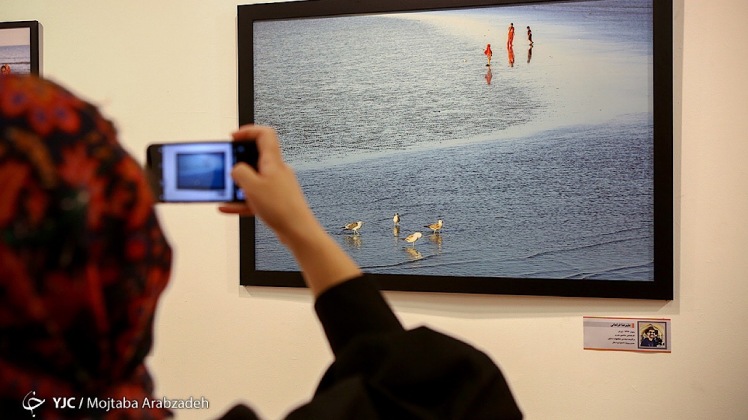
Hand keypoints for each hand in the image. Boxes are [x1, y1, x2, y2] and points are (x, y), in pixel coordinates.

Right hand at [218, 125, 315, 243]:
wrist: (298, 232)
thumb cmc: (281, 208)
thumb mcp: (252, 187)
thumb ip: (240, 172)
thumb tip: (235, 169)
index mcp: (273, 162)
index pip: (264, 134)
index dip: (248, 131)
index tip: (233, 137)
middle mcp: (276, 171)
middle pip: (256, 157)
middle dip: (238, 162)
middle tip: (225, 168)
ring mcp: (276, 186)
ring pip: (253, 179)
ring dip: (237, 184)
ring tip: (224, 191)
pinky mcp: (275, 201)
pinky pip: (254, 197)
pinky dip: (241, 200)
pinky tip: (227, 207)